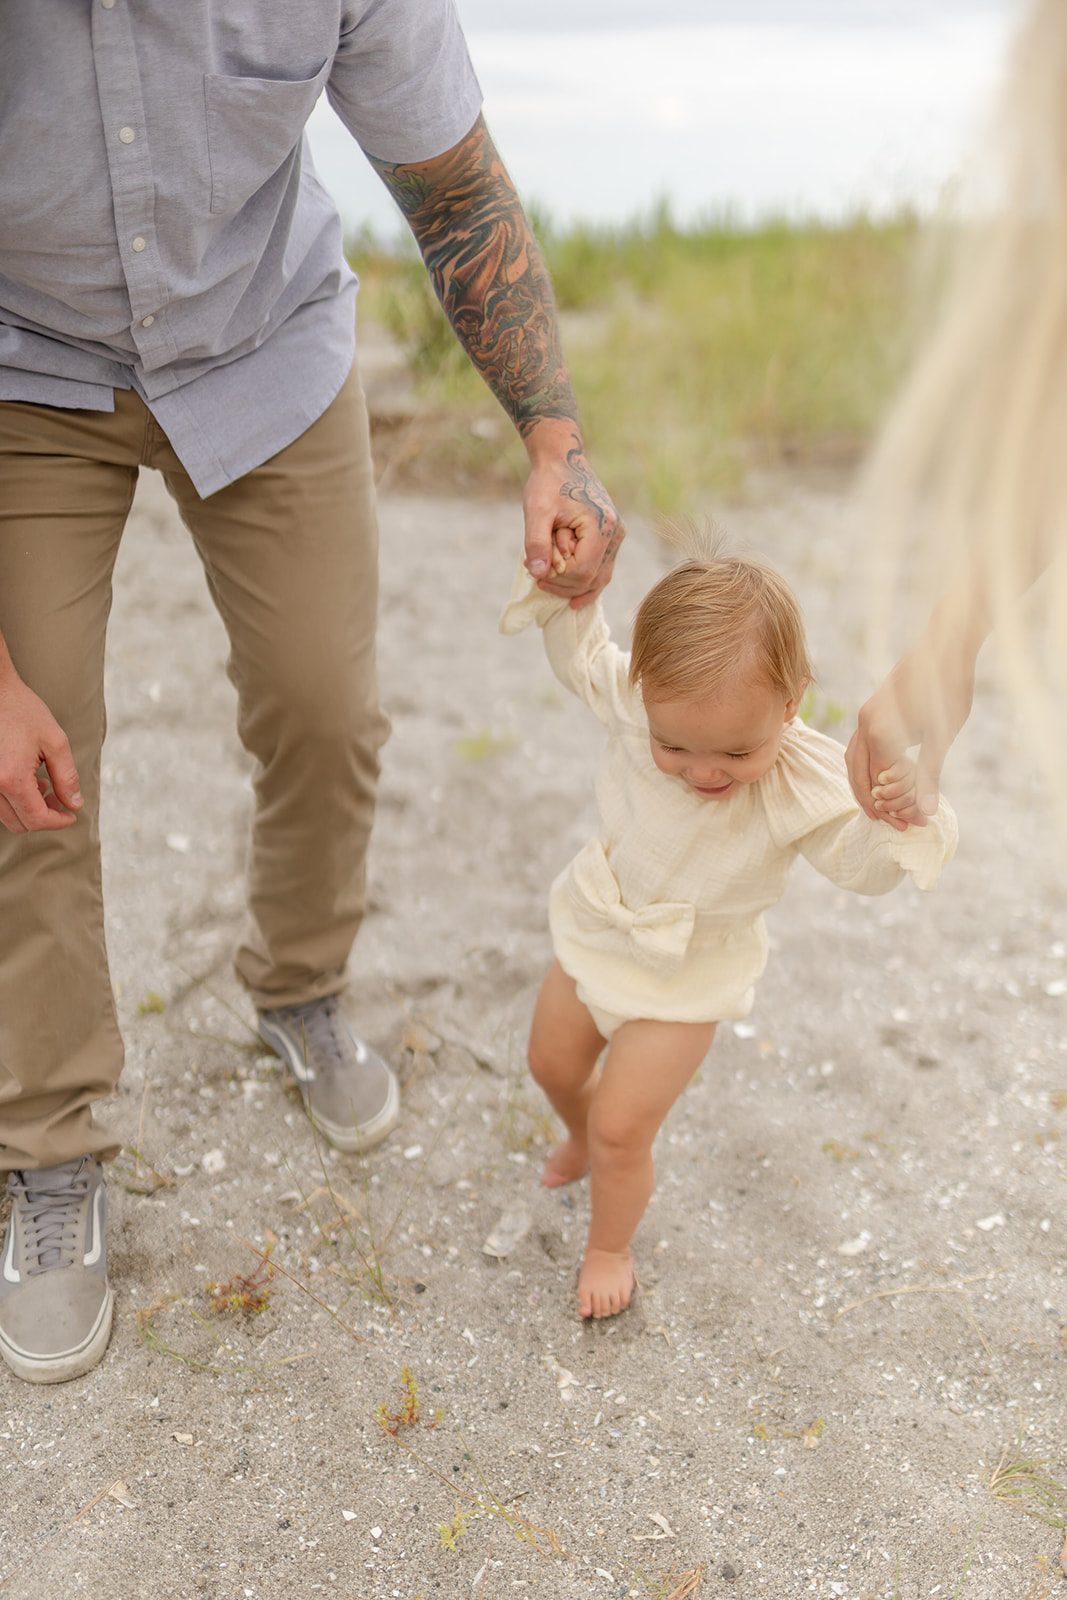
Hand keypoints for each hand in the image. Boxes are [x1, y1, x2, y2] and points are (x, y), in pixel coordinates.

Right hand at [0, 666, 82, 833]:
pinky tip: (30, 780)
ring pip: (7, 816)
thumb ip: (67, 778)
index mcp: (11, 779)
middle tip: (62, 801)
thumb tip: (75, 805)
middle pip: (19, 823)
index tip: (71, 815)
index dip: (58, 822)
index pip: (36, 819)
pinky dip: (16, 800)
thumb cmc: (23, 711)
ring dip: (30, 809)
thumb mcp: (55, 742)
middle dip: (45, 817)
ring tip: (45, 785)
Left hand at [522, 427, 624, 607]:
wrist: (563, 459)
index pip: (582, 571)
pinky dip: (583, 580)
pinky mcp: (611, 538)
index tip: (534, 569)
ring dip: (572, 585)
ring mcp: (616, 537)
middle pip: (592, 579)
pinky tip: (568, 592)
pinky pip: (601, 569)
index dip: (557, 578)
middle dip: (562, 583)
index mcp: (601, 526)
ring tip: (546, 580)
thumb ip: (537, 542)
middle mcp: (615, 534)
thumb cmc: (548, 482)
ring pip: (600, 579)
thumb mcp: (537, 510)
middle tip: (536, 573)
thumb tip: (538, 574)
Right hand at [846, 625, 976, 830]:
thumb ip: (929, 775)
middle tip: (896, 826)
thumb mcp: (943, 736)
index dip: (898, 807)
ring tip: (882, 809)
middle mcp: (865, 725)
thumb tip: (926, 811)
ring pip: (853, 762)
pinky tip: (882, 778)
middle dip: (876, 804)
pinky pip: (859, 747)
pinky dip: (866, 768)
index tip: (917, 824)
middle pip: (860, 776)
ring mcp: (865, 716)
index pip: (881, 783)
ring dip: (865, 788)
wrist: (945, 646)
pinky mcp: (871, 710)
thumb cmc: (948, 688)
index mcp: (881, 733)